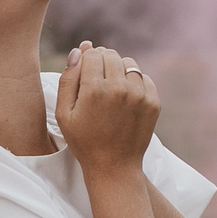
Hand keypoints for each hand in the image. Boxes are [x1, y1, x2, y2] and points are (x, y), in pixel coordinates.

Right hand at [56, 41, 159, 175]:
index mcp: (94, 90)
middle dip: (102, 61)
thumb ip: (68, 79)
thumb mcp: (63, 114)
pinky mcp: (153, 102)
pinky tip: (125, 97)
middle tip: (97, 79)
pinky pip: (143, 77)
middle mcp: (119, 89)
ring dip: (118, 69)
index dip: (86, 60)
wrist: (114, 166)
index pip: (92, 54)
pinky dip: (134, 81)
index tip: (85, 72)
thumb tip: (79, 51)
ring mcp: (139, 95)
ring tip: (111, 87)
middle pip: (110, 55)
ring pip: (128, 63)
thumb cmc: (84, 141)